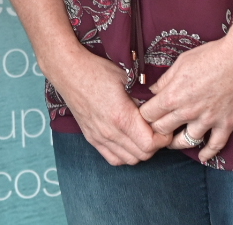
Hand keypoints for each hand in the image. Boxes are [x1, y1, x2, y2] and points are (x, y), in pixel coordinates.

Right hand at [42, 43, 169, 165]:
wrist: (68, 71)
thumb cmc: (97, 71)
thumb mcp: (126, 78)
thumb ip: (143, 97)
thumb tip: (158, 108)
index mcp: (121, 117)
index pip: (150, 144)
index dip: (163, 138)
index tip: (163, 126)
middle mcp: (110, 132)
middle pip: (143, 155)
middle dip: (155, 145)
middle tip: (156, 129)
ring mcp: (99, 137)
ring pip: (129, 160)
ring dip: (141, 151)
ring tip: (143, 134)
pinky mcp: (91, 138)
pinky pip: (113, 159)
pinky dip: (125, 155)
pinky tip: (127, 141)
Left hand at [139, 37, 232, 162]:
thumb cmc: (210, 56)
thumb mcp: (180, 63)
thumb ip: (165, 80)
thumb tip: (153, 91)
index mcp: (173, 95)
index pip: (148, 115)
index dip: (144, 115)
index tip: (146, 113)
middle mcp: (188, 112)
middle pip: (163, 130)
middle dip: (156, 130)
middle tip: (156, 128)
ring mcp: (207, 120)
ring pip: (185, 142)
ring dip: (176, 143)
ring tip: (173, 141)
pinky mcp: (226, 124)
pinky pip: (215, 145)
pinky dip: (208, 153)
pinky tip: (202, 157)